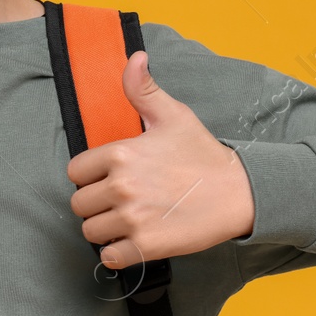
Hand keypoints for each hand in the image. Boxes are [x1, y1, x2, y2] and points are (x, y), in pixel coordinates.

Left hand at [66, 51, 254, 268]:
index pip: (75, 171)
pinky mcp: (146, 246)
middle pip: (79, 204)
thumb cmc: (203, 154)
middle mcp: (122, 186)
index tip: (109, 178)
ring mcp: (133, 218)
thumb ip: (143, 89)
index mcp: (121, 152)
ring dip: (105, 229)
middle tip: (121, 201)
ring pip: (90, 231)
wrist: (240, 193)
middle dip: (96, 204)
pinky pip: (109, 257)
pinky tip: (133, 241)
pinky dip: (118, 253)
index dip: (90, 176)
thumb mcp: (173, 115)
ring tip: (128, 220)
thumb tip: (134, 57)